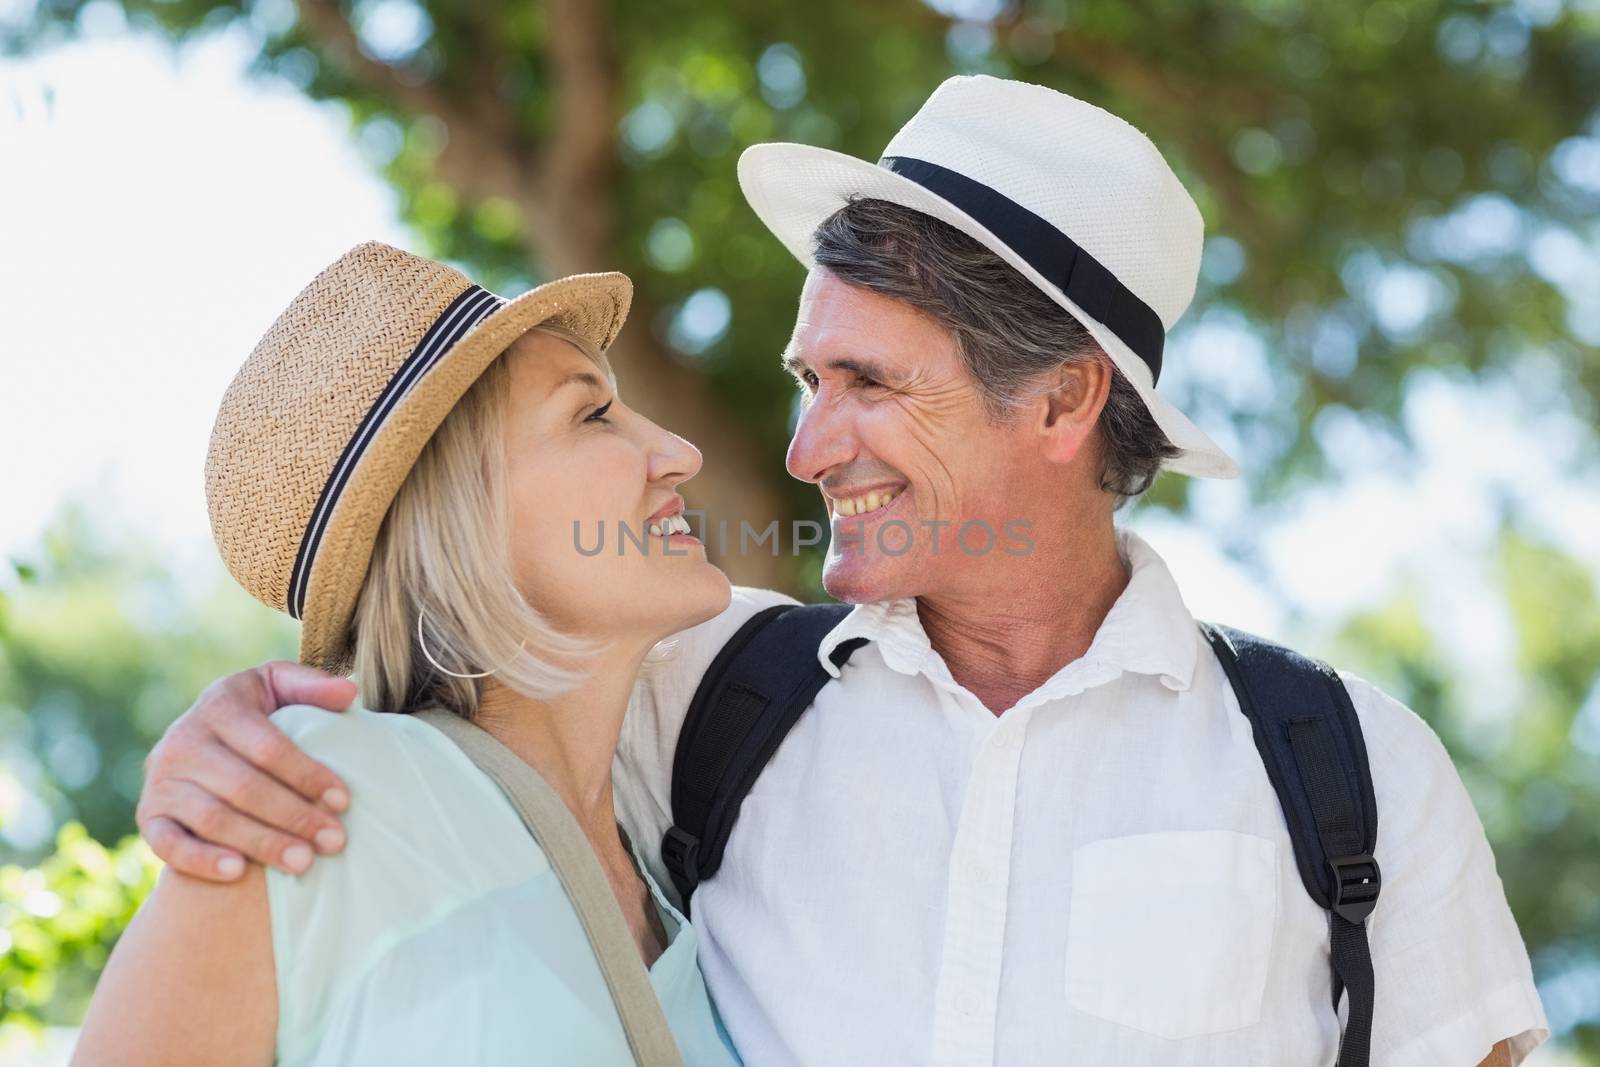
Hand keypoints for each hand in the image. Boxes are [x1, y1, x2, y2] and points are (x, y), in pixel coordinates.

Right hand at [138, 661, 357, 880]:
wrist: (200, 739)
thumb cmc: (257, 713)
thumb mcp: (279, 687)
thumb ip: (312, 687)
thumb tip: (348, 694)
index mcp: (219, 705)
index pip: (268, 747)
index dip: (307, 775)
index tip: (344, 800)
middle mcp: (183, 740)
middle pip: (244, 787)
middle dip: (294, 816)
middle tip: (334, 841)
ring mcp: (161, 780)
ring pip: (213, 818)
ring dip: (262, 843)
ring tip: (304, 864)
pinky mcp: (148, 816)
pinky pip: (168, 844)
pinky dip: (201, 860)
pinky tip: (237, 872)